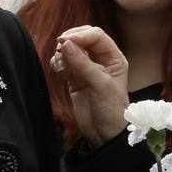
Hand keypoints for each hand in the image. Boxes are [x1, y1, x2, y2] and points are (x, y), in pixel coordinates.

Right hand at [51, 25, 129, 147]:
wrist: (104, 135)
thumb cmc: (111, 111)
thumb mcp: (100, 85)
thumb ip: (83, 64)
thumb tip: (65, 44)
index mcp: (114, 58)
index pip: (96, 36)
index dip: (80, 35)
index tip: (65, 41)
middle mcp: (101, 60)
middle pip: (83, 38)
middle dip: (70, 40)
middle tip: (59, 46)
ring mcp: (87, 69)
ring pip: (71, 49)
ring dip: (62, 51)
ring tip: (60, 64)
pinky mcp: (75, 78)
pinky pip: (63, 62)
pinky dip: (58, 61)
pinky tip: (58, 69)